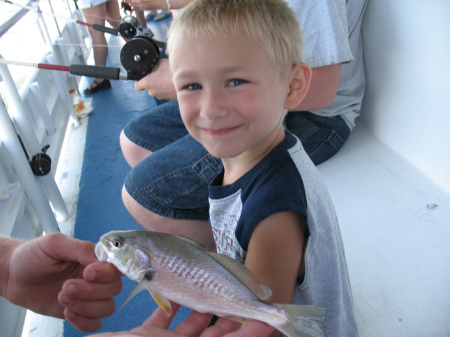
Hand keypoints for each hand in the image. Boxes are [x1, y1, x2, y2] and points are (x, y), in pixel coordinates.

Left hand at [3, 233, 121, 331]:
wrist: (13, 276)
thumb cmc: (33, 255)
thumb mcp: (54, 243)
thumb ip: (80, 248)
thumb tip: (101, 257)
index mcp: (93, 258)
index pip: (116, 267)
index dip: (106, 273)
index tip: (87, 273)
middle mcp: (96, 277)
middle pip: (114, 289)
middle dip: (90, 291)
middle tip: (65, 287)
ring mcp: (89, 296)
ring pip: (107, 308)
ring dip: (86, 306)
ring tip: (62, 297)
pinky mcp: (79, 312)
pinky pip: (95, 323)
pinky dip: (83, 321)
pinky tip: (67, 312)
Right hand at [87, 304, 274, 336]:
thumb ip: (200, 332)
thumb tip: (254, 328)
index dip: (252, 333)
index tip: (270, 318)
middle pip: (215, 335)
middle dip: (232, 317)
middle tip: (247, 297)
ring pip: (193, 327)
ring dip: (206, 308)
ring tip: (218, 290)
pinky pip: (165, 321)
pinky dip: (173, 307)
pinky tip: (179, 292)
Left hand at [134, 58, 176, 99]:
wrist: (188, 84)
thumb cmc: (173, 73)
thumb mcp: (162, 62)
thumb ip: (154, 65)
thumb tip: (153, 65)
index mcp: (147, 83)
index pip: (136, 86)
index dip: (138, 80)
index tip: (143, 76)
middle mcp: (152, 92)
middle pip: (147, 87)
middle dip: (151, 80)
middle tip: (158, 74)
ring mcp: (160, 96)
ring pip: (156, 89)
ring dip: (159, 84)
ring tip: (166, 77)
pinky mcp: (167, 98)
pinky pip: (163, 92)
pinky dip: (165, 87)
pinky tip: (171, 82)